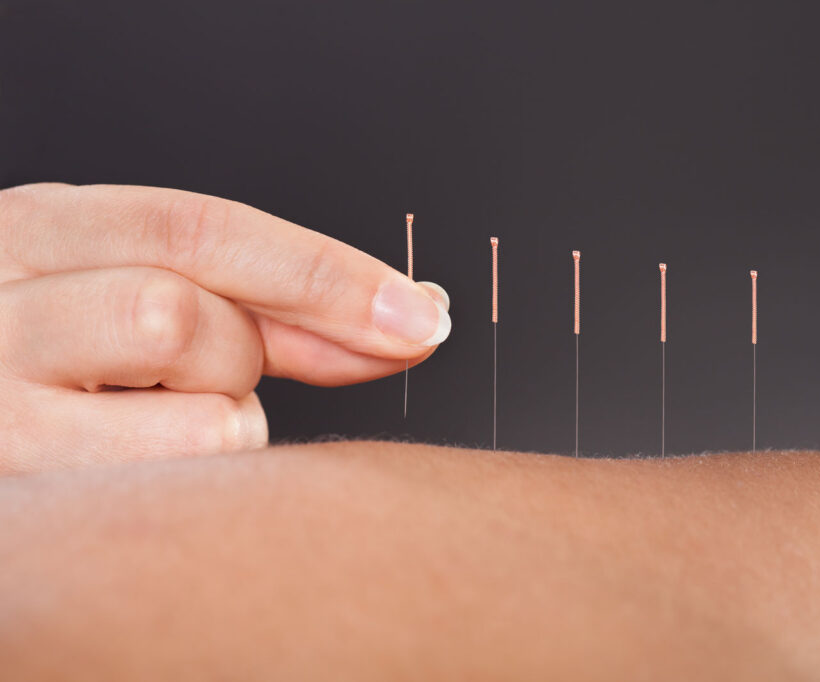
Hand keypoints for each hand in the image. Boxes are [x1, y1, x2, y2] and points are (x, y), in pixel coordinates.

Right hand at [0, 183, 449, 473]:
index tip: (424, 317)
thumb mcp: (141, 298)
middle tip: (210, 374)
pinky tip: (131, 467)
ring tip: (150, 422)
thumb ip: (265, 307)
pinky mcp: (18, 490)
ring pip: (194, 411)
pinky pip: (174, 491)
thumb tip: (408, 321)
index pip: (202, 228)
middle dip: (239, 355)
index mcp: (41, 230)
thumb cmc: (66, 362)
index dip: (328, 274)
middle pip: (189, 314)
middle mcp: (1, 305)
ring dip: (217, 424)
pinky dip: (192, 483)